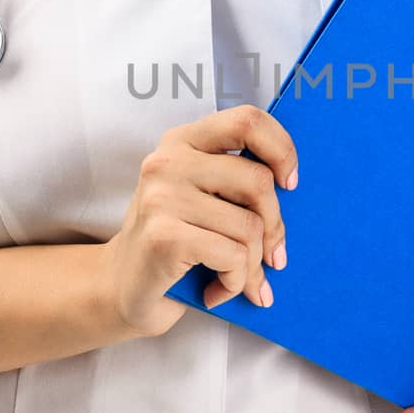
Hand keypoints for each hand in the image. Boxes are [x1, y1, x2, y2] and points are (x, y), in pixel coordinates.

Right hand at [105, 105, 297, 338]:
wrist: (120, 290)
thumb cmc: (175, 244)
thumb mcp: (203, 199)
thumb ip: (236, 182)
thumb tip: (293, 186)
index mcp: (183, 142)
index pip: (247, 121)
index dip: (281, 149)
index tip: (290, 183)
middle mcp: (168, 162)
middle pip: (258, 181)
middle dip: (275, 227)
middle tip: (272, 256)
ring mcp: (162, 197)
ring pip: (250, 226)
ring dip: (253, 265)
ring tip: (238, 280)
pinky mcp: (164, 235)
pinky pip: (233, 256)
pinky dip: (236, 281)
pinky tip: (218, 291)